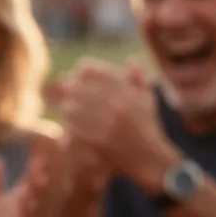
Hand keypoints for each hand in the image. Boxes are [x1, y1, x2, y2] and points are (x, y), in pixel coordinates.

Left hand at [0, 144, 47, 216]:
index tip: (42, 137)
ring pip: (30, 207)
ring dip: (34, 195)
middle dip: (39, 174)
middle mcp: (26, 207)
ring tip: (37, 181)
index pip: (32, 174)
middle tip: (43, 158)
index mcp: (22, 196)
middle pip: (35, 188)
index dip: (37, 157)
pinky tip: (22, 213)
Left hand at [55, 58, 179, 193]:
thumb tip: (131, 59)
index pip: (92, 71)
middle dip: (70, 87)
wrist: (150, 157)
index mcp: (127, 92)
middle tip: (65, 89)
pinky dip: (70, 125)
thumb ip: (139, 78)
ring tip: (68, 107)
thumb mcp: (147, 99)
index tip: (77, 73)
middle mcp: (118, 105)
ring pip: (73, 108)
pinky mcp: (100, 142)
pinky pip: (75, 128)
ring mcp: (108, 124)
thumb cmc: (146, 125)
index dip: (81, 70)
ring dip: (68, 106)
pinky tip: (70, 124)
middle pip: (78, 88)